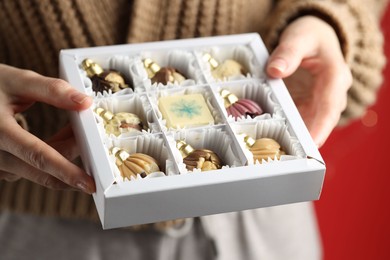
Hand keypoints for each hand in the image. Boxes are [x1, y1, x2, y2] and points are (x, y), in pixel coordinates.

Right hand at [0, 64, 94, 193]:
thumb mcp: (16, 80)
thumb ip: (51, 90)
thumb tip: (85, 102)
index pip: (37, 156)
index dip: (65, 171)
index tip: (89, 183)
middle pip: (42, 169)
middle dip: (72, 161)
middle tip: (95, 144)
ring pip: (39, 170)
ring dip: (64, 155)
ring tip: (78, 131)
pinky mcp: (2, 166)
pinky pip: (33, 167)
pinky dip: (53, 155)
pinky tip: (65, 138)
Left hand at [266, 16, 351, 146]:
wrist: (313, 39)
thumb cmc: (310, 36)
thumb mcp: (300, 36)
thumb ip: (288, 52)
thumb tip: (274, 71)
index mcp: (335, 78)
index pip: (330, 107)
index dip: (321, 127)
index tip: (312, 144)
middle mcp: (330, 96)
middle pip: (319, 123)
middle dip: (305, 141)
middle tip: (288, 158)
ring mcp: (318, 104)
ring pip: (308, 125)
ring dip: (294, 139)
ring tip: (276, 154)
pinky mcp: (306, 107)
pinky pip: (297, 121)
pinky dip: (286, 130)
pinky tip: (270, 139)